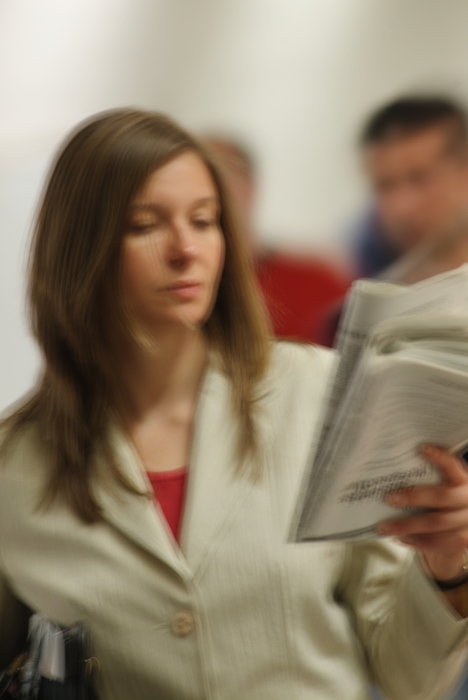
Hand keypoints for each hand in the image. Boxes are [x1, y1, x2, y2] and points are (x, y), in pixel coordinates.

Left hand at [378, 445, 467, 580]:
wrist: (458, 530)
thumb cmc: (440, 503)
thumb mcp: (438, 486)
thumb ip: (423, 479)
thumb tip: (389, 470)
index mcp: (461, 479)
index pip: (452, 465)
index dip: (439, 458)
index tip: (421, 448)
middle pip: (441, 497)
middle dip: (414, 497)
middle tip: (389, 498)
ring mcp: (467, 520)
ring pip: (436, 523)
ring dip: (407, 525)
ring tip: (385, 527)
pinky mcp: (463, 540)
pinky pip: (438, 542)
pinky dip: (417, 540)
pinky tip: (401, 538)